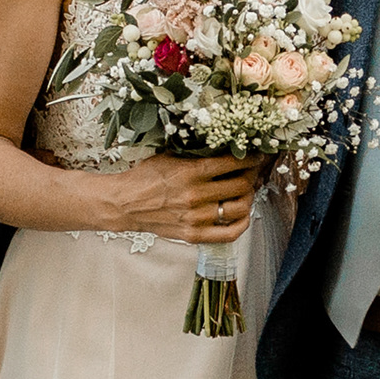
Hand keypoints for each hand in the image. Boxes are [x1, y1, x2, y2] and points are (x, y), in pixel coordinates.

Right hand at [104, 153, 264, 244]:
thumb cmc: (146, 177)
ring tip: (246, 192)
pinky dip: (242, 224)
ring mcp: (196, 218)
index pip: (232, 163)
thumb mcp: (169, 156)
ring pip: (239, 208)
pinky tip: (242, 214)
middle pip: (240, 185)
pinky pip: (229, 233)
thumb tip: (222, 144)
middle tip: (251, 172)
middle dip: (251, 176)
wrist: (125, 204)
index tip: (255, 156)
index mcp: (190, 172)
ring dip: (248, 198)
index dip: (250, 158)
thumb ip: (194, 152)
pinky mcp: (193, 235)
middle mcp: (195, 196)